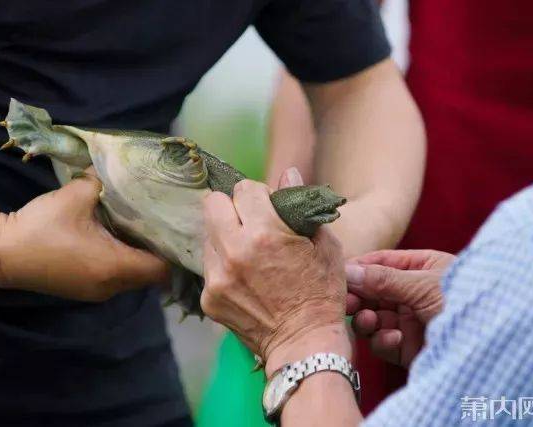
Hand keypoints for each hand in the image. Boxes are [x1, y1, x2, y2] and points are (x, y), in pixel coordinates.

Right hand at [0, 169, 168, 300]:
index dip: (173, 250)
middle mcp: (110, 287)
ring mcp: (95, 293)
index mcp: (115, 267)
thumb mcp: (76, 196)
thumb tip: (117, 171)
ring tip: (139, 229)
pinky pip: (114, 279)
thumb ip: (102, 182)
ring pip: (131, 278)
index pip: (162, 269)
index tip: (175, 229)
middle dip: (157, 252)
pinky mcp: (82, 291)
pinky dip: (120, 263)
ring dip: (137, 257)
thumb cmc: (40, 225)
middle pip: (149, 275)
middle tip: (160, 225)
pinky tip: (113, 240)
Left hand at [201, 171, 350, 375]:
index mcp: (265, 233)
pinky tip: (244, 278)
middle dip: (231, 207)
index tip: (267, 208)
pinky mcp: (208, 297)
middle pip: (213, 203)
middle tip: (248, 222)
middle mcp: (234, 251)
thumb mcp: (324, 245)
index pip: (244, 188)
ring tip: (248, 253)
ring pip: (208, 234)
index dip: (259, 195)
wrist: (305, 344)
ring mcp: (217, 276)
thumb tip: (287, 173)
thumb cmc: (322, 292)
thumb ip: (301, 206)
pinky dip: (223, 265)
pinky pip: (209, 266)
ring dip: (225, 236)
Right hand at [345, 249, 454, 367]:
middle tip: (343, 301)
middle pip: (371, 291)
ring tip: (367, 320)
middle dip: (357, 296)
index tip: (337, 273)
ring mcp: (409, 320)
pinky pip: (383, 341)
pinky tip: (395, 337)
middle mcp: (412, 293)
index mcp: (421, 268)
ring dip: (366, 318)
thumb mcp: (422, 285)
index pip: (380, 263)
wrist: (491, 346)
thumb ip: (383, 279)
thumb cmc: (465, 302)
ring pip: (372, 317)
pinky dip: (383, 339)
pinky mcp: (407, 347)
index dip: (358, 267)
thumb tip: (346, 270)